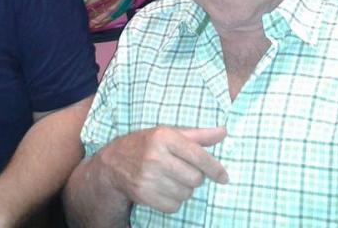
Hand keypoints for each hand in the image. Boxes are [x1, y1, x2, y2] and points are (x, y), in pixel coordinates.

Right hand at [98, 126, 227, 213]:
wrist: (114, 163)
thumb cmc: (147, 144)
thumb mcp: (169, 133)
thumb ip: (198, 135)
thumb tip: (223, 132)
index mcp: (164, 137)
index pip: (198, 155)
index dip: (215, 168)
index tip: (224, 177)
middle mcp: (155, 156)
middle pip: (195, 178)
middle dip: (195, 177)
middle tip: (185, 171)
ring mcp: (148, 177)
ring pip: (186, 194)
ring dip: (185, 189)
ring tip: (172, 179)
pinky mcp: (144, 194)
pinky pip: (174, 206)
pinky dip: (174, 201)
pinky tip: (165, 189)